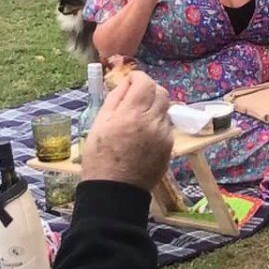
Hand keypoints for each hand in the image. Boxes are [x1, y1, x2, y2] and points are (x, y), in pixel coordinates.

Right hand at [81, 69, 173, 190]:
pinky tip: (143, 136)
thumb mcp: (99, 124)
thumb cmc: (100, 157)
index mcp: (132, 114)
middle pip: (161, 92)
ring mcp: (164, 136)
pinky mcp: (169, 148)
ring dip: (153, 108)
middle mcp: (152, 122)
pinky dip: (157, 124)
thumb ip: (115, 99)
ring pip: (165, 110)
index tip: (131, 81)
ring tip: (137, 119)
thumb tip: (126, 83)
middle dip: (149, 90)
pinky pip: (166, 127)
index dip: (138, 77)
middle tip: (136, 97)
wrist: (115, 191)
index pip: (146, 82)